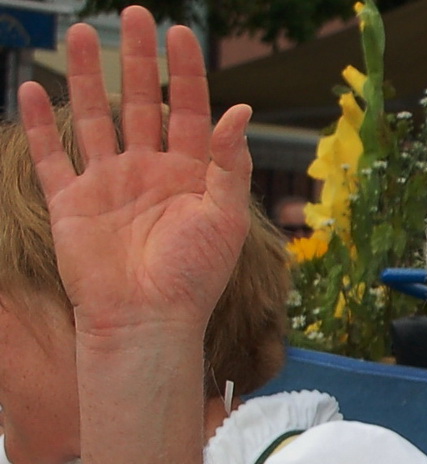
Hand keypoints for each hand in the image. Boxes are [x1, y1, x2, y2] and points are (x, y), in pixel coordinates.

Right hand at [16, 7, 254, 345]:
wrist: (148, 321)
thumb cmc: (194, 277)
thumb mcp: (224, 217)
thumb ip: (230, 163)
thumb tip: (241, 111)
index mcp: (190, 175)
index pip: (187, 110)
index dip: (184, 72)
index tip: (179, 33)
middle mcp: (148, 173)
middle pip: (139, 103)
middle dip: (137, 60)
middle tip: (133, 15)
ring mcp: (108, 185)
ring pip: (95, 118)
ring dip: (90, 77)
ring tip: (84, 34)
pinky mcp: (72, 203)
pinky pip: (52, 156)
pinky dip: (42, 123)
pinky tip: (35, 87)